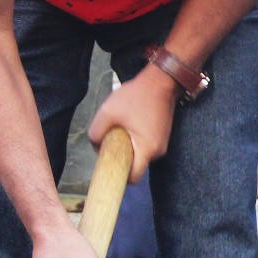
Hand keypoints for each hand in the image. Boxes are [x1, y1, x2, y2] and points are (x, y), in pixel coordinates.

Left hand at [88, 67, 179, 181]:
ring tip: (119, 130)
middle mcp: (158, 151)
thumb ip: (96, 132)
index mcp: (147, 149)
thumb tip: (95, 145)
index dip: (120, 176)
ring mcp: (162, 143)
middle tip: (109, 142)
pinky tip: (129, 126)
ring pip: (140, 155)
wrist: (161, 80)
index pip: (134, 177)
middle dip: (122, 158)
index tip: (109, 166)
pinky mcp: (162, 135)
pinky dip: (136, 141)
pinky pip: (145, 146)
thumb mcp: (108, 112)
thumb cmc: (135, 97)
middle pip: (136, 165)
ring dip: (128, 148)